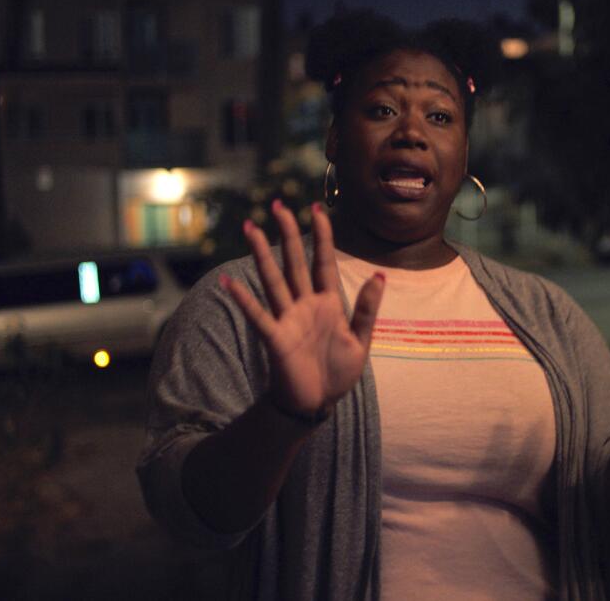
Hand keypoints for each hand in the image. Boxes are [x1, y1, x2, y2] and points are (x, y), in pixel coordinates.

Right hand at [219, 200, 384, 418]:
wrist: (318, 404)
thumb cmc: (338, 373)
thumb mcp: (361, 341)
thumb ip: (368, 309)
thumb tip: (380, 275)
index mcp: (329, 303)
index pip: (323, 261)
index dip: (321, 235)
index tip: (317, 207)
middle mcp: (305, 305)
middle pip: (294, 261)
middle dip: (288, 233)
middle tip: (278, 204)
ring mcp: (288, 319)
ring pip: (273, 279)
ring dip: (262, 254)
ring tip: (250, 227)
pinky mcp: (276, 338)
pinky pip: (258, 315)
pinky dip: (244, 299)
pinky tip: (229, 281)